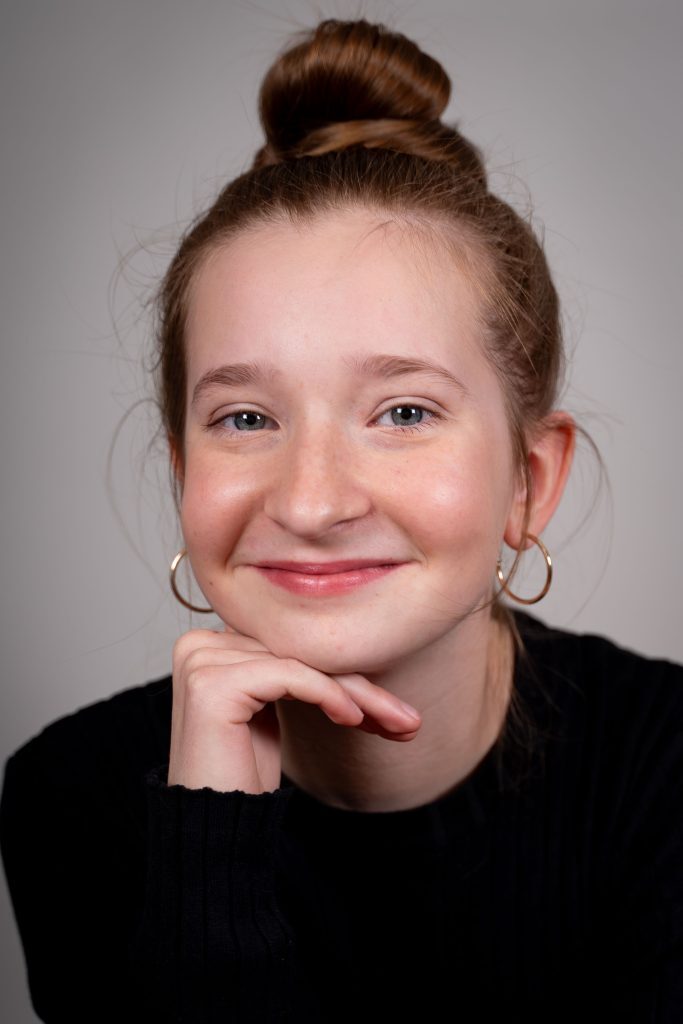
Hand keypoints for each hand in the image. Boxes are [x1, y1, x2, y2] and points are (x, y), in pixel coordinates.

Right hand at [167, 624, 421, 793]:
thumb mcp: (272, 710)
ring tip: (399, 724)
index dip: (345, 675)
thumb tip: (353, 652)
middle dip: (359, 687)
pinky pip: (290, 675)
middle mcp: (199, 644)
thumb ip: (294, 670)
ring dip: (359, 695)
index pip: (292, 648)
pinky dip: (329, 694)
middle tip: (408, 719)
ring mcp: (201, 660)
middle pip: (298, 655)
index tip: (393, 709)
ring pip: (303, 664)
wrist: (212, 829)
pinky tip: (355, 719)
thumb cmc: (241, 774)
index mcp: (211, 642)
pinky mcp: (212, 683)